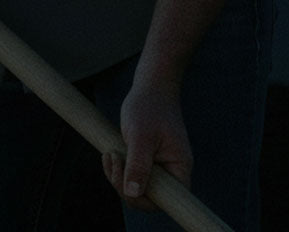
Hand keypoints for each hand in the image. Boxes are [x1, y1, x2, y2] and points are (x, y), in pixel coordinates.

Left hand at [102, 80, 191, 211]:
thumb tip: (133, 194)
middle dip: (125, 185)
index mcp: (179, 167)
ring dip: (118, 177)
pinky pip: (131, 175)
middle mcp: (171, 170)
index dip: (144, 200)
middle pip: (147, 197)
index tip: (127, 181)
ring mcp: (158, 166)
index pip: (166, 201)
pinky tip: (110, 155)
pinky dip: (118, 169)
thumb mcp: (141, 135)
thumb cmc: (149, 106)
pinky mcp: (146, 161)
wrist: (150, 86)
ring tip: (109, 155)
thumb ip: (138, 164)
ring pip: (136, 187)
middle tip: (113, 161)